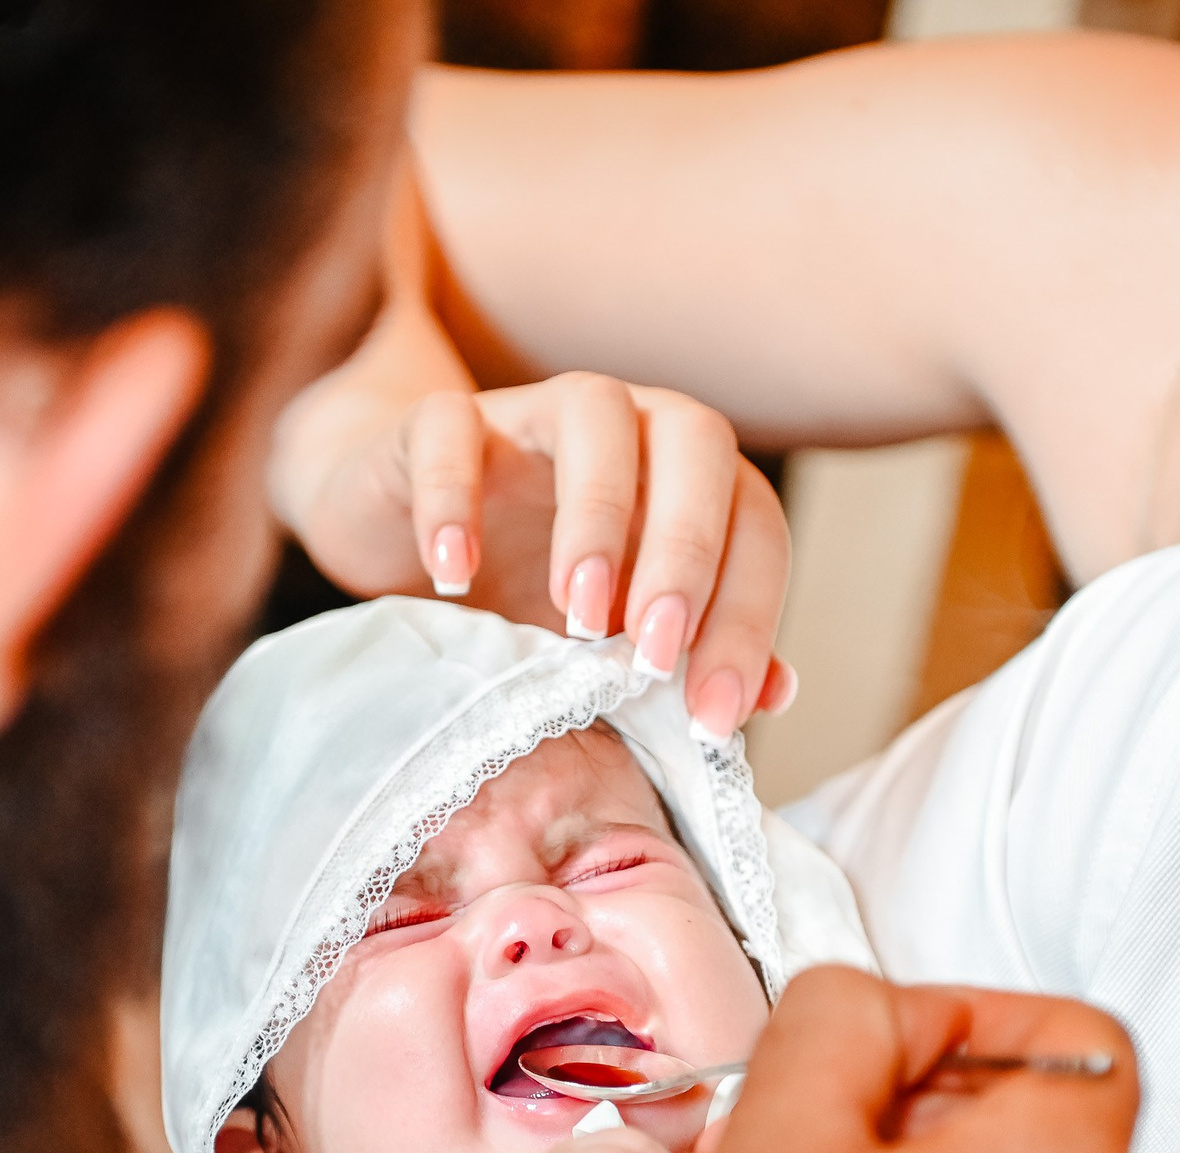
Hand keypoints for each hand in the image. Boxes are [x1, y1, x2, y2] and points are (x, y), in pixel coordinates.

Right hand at [281, 372, 795, 743]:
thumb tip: (777, 692)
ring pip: (594, 411)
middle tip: (655, 653)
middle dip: (688, 553)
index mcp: (690, 478)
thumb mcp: (616, 643)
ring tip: (577, 616)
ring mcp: (535, 413)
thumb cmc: (527, 594)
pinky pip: (452, 426)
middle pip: (696, 442)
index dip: (748, 619)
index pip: (753, 526)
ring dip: (598, 515)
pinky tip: (455, 572)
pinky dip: (455, 495)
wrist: (402, 547)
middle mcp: (631, 426)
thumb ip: (692, 660)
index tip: (713, 715)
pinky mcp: (441, 420)